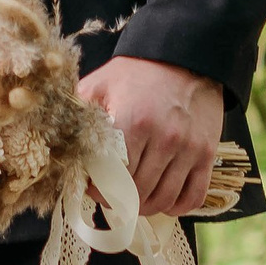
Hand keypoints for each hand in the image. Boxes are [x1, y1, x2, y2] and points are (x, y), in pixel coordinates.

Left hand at [76, 55, 223, 218]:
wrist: (184, 57)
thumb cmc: (137, 73)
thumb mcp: (100, 85)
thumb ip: (79, 114)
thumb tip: (58, 143)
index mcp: (133, 122)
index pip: (112, 178)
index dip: (98, 189)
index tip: (93, 186)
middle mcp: (164, 139)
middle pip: (137, 192)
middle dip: (120, 200)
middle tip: (111, 195)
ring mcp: (189, 149)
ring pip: (163, 199)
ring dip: (145, 207)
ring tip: (134, 200)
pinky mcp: (207, 154)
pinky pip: (193, 196)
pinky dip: (177, 206)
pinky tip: (163, 200)